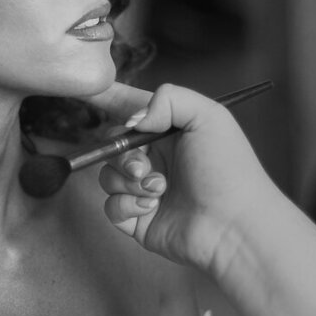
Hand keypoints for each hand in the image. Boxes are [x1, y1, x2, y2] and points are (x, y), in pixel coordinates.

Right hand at [93, 81, 268, 272]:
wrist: (233, 226)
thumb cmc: (229, 170)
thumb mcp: (208, 117)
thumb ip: (169, 99)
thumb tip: (133, 119)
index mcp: (173, 131)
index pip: (133, 108)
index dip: (107, 97)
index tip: (82, 89)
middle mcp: (158, 158)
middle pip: (115, 144)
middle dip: (123, 153)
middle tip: (143, 167)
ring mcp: (146, 190)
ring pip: (109, 175)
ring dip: (128, 180)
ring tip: (158, 190)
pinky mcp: (138, 218)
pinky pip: (111, 206)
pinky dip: (127, 204)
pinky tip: (152, 208)